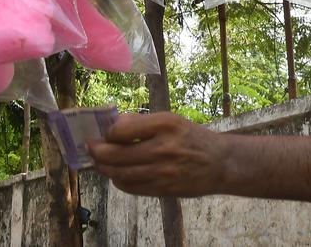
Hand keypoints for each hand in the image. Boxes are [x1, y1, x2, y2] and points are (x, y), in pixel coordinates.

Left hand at [88, 113, 227, 197]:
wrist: (219, 163)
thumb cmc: (192, 137)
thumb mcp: (171, 120)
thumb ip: (142, 122)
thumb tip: (113, 125)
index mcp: (165, 124)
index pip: (121, 130)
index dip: (108, 132)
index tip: (106, 132)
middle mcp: (163, 147)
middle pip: (116, 154)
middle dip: (97, 152)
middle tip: (91, 148)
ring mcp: (163, 171)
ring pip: (120, 174)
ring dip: (104, 168)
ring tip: (99, 162)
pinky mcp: (163, 189)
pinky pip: (131, 187)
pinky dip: (119, 181)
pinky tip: (117, 175)